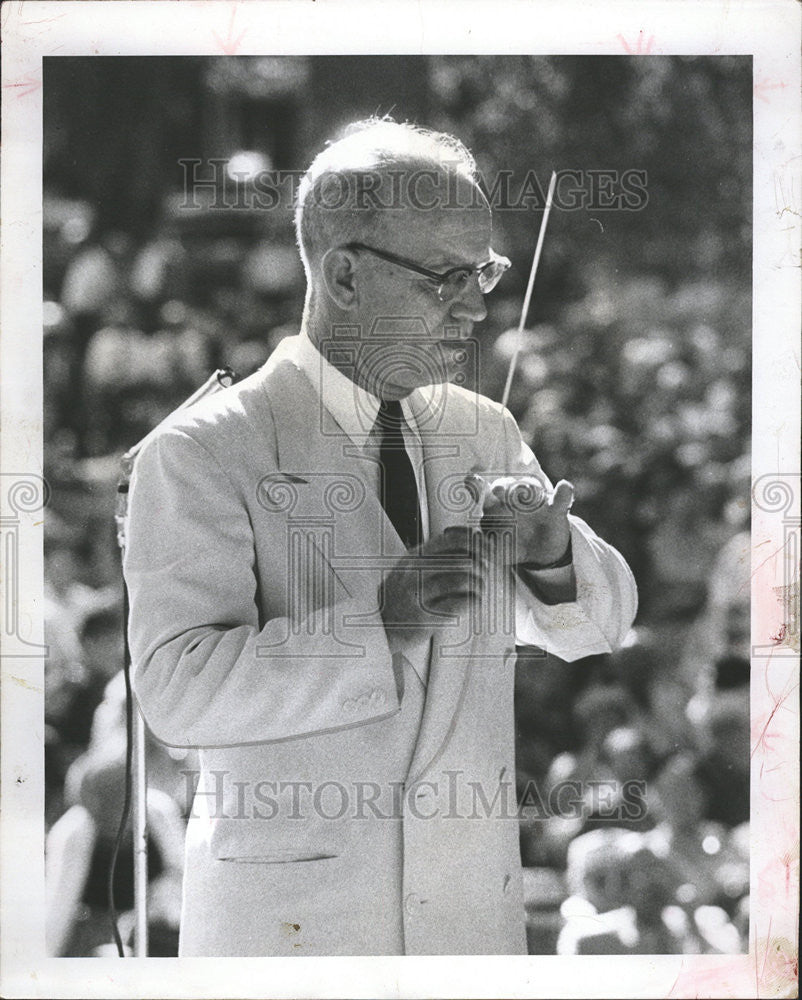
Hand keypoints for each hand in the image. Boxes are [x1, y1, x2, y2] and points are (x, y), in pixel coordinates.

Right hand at [379, 527, 488, 656]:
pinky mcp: (427, 616)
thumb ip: (437, 554)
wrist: (380, 624)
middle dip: (480, 565)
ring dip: (478, 584)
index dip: (474, 542)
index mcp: (416, 557)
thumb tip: (472, 540)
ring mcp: (420, 595)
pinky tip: (474, 600)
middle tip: (484, 571)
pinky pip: (459, 604)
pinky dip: (473, 600)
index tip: (485, 548)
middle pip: (461, 560)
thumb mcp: (411, 566)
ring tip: (479, 587)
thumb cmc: (401, 595)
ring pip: (462, 581)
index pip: (452, 539)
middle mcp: (416, 573)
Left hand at [469, 473, 573, 567]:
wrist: (542, 553)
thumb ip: (489, 547)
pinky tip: (564, 487)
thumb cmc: (515, 545)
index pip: (483, 493)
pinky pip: (561, 499)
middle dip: (501, 488)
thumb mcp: (500, 551)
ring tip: (525, 494)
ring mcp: (536, 501)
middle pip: (504, 487)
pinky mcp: (556, 509)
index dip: (476, 486)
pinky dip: (564, 493)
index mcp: (496, 507)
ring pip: (528, 488)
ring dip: (525, 489)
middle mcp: (514, 498)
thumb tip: (474, 543)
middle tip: (497, 492)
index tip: (471, 479)